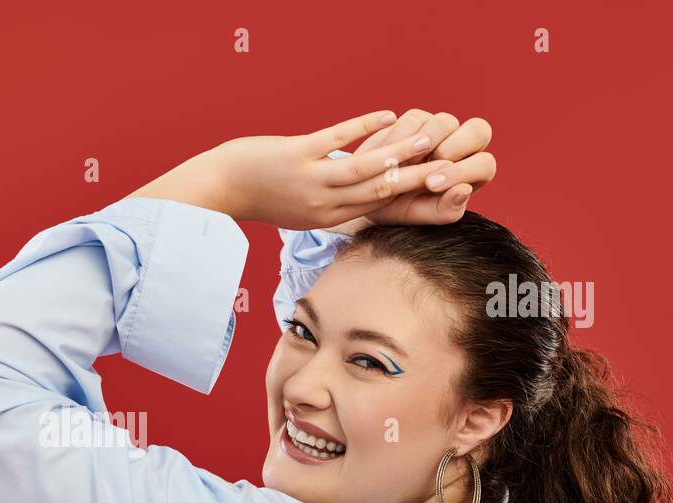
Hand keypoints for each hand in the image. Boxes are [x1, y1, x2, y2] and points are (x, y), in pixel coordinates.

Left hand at [127, 110, 454, 230]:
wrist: (218, 189)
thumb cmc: (259, 195)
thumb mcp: (299, 209)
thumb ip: (330, 201)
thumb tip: (358, 190)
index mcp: (328, 218)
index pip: (379, 208)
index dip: (413, 199)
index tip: (445, 190)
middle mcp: (324, 204)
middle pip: (381, 192)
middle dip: (419, 180)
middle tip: (454, 167)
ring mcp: (311, 180)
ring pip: (365, 169)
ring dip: (400, 153)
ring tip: (430, 139)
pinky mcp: (296, 155)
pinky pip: (337, 140)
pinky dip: (364, 127)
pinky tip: (388, 115)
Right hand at [328, 110, 495, 230]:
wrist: (365, 192)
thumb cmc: (399, 207)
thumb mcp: (420, 214)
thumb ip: (445, 209)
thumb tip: (464, 191)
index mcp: (471, 174)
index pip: (484, 164)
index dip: (462, 171)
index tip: (431, 185)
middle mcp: (461, 146)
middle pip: (479, 130)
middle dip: (454, 147)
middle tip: (428, 163)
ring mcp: (440, 129)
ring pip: (445, 121)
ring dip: (424, 142)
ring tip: (400, 164)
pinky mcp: (417, 118)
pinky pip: (415, 118)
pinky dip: (400, 137)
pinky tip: (387, 154)